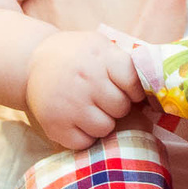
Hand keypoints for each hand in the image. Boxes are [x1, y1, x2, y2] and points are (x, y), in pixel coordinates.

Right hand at [25, 30, 143, 149]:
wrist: (31, 62)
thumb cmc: (77, 56)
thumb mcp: (100, 46)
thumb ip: (124, 63)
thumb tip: (156, 87)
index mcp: (99, 58)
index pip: (133, 82)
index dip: (135, 90)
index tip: (129, 89)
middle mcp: (85, 81)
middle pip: (121, 108)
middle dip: (117, 105)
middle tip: (102, 97)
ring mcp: (69, 105)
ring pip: (106, 128)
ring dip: (102, 121)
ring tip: (89, 108)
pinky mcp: (55, 126)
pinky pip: (85, 142)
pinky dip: (84, 135)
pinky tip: (76, 120)